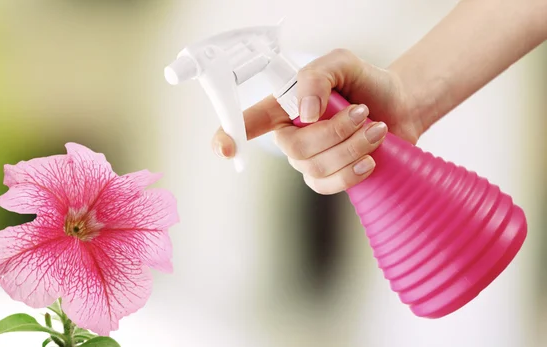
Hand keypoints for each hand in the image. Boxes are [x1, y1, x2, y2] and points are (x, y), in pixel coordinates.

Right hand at [211, 49, 422, 193]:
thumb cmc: (365, 83)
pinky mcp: (327, 179)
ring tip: (376, 129)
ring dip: (353, 147)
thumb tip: (305, 114)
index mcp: (283, 107)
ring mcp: (307, 160)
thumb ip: (317, 77)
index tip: (225, 149)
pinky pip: (328, 185)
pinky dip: (352, 173)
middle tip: (363, 113)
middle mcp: (290, 136)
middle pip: (295, 147)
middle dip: (335, 132)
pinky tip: (369, 159)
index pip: (247, 122)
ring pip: (316, 166)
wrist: (398, 107)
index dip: (228, 136)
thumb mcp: (342, 63)